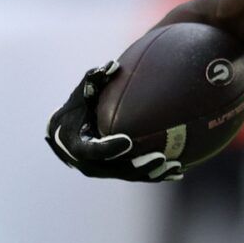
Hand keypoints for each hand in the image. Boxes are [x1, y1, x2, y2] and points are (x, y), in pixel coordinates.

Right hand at [44, 62, 182, 181]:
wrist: (64, 134)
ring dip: (154, 174)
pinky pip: (138, 176)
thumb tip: (113, 66)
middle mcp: (90, 164)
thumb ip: (93, 81)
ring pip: (131, 176)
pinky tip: (179, 172)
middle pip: (118, 169)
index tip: (128, 141)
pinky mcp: (116, 173)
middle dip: (141, 165)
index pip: (95, 151)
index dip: (111, 148)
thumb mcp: (80, 94)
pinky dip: (157, 175)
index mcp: (78, 146)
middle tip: (161, 157)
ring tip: (176, 167)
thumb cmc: (75, 109)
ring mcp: (104, 171)